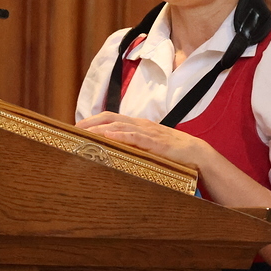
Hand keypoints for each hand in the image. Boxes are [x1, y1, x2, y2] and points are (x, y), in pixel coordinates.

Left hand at [76, 112, 210, 169]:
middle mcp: (140, 124)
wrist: (195, 153)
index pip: (112, 117)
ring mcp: (148, 132)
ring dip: (100, 128)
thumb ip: (134, 144)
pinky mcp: (155, 142)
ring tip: (85, 132)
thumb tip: (115, 149)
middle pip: (111, 117)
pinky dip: (120, 135)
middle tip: (75, 128)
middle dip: (91, 122)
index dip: (94, 119)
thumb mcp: (149, 144)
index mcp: (138, 124)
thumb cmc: (172, 151)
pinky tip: (108, 136)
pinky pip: (134, 137)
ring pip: (119, 126)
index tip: (78, 127)